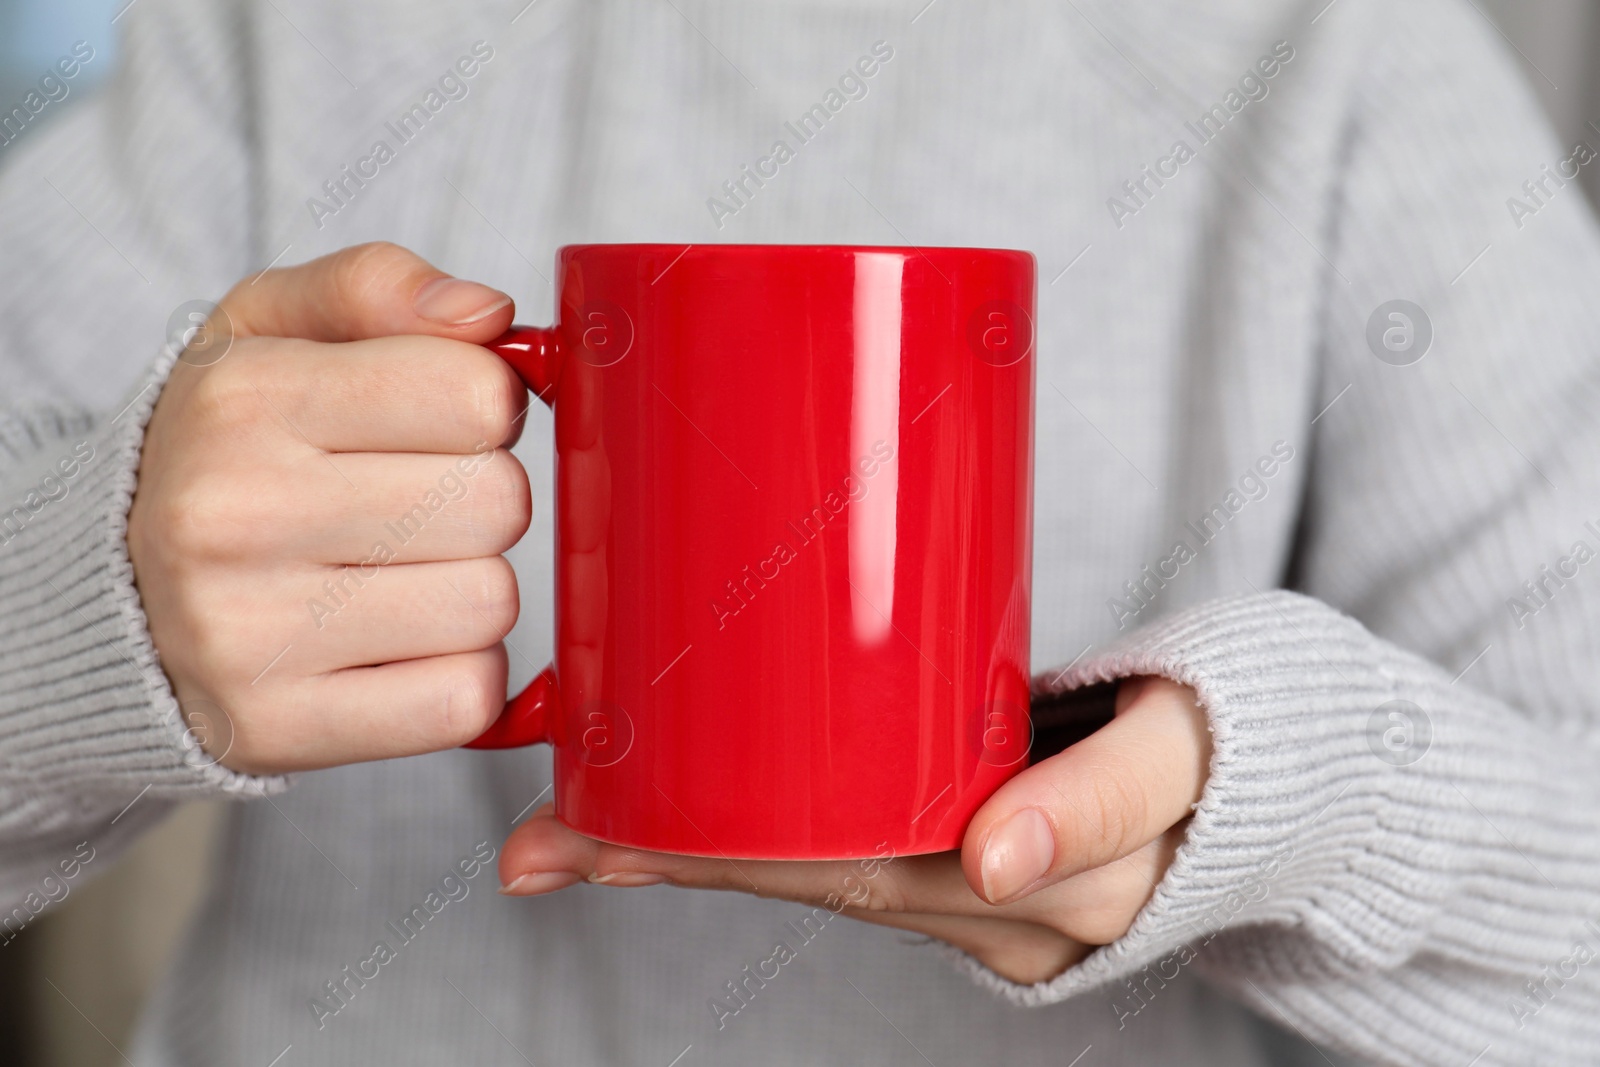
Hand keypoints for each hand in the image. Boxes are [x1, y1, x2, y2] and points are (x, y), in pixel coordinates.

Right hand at [128, 242, 530, 774]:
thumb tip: (490, 316)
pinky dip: (457, 675)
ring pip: (489, 604)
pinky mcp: (278, 729)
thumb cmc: (225, 448)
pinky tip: (398, 645)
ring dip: (470, 589)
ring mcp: (249, 635)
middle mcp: (234, 518)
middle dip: (483, 498)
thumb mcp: (267, 328)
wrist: (103, 591)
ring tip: (396, 574)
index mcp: (244, 401)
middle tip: (417, 502)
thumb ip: (378, 287)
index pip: (477, 395)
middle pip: (497, 503)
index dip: (487, 405)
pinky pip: (463, 700)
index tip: (444, 420)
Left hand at [499, 677, 1210, 983]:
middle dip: (671, 864)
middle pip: (809, 881)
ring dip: (694, 859)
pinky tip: (679, 824)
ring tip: (569, 836)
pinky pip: (856, 853)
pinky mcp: (976, 845)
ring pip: (821, 874)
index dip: (721, 858)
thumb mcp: (1194, 754)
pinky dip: (763, 839)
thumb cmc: (1250, 737)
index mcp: (1042, 886)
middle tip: (544, 841)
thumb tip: (993, 859)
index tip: (604, 841)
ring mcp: (982, 884)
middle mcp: (996, 905)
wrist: (1299, 768)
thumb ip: (1103, 801)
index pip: (849, 874)